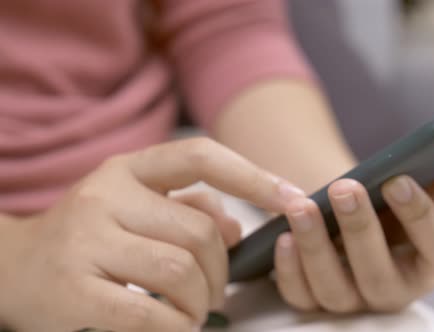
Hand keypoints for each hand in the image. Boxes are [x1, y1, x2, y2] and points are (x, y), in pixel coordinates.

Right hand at [0, 138, 301, 331]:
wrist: (11, 269)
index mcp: (127, 170)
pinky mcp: (74, 289)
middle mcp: (105, 195)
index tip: (292, 198)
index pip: (200, 157)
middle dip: (222, 271)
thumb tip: (237, 226)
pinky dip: (176, 326)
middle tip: (216, 294)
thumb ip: (190, 208)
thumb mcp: (134, 207)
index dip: (253, 176)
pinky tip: (175, 327)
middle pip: (201, 231)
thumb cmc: (89, 238)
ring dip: (200, 302)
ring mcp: (86, 240)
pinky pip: (151, 314)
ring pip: (181, 271)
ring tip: (191, 312)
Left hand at [274, 142, 433, 312]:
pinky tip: (281, 236)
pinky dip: (290, 270)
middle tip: (346, 186)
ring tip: (301, 205)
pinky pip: (301, 296)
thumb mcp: (430, 188)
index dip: (423, 218)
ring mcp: (352, 299)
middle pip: (381, 276)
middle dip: (363, 231)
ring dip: (316, 247)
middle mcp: (393, 289)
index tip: (401, 179)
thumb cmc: (396, 206)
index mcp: (431, 263)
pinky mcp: (314, 300)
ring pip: (334, 289)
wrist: (354, 221)